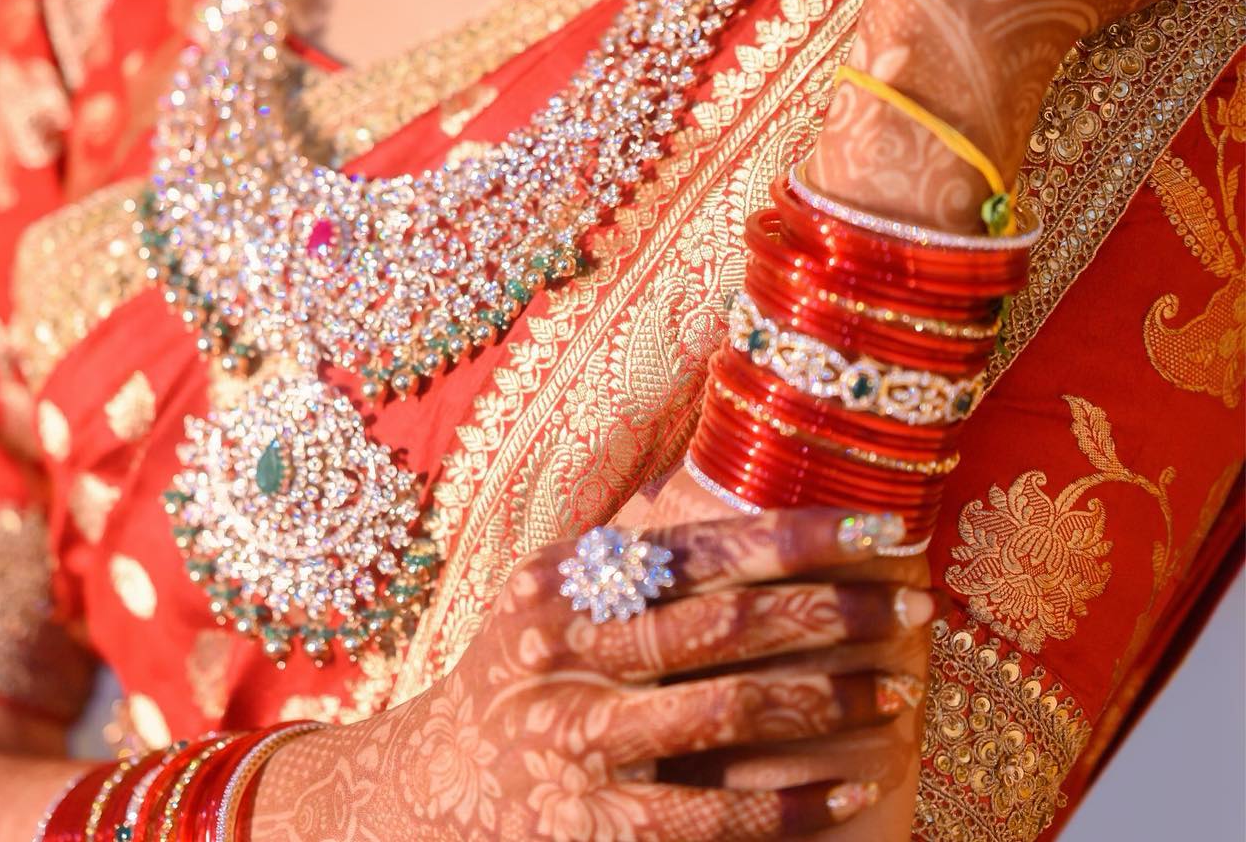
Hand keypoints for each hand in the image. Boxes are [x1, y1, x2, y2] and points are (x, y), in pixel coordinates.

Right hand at [254, 505, 933, 840]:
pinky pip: (716, 817)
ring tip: (894, 693)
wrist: (427, 788)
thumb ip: (633, 563)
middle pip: (726, 622)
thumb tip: (758, 528)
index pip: (702, 546)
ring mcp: (581, 740)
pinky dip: (790, 806)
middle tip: (912, 606)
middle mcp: (570, 648)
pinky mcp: (597, 826)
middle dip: (832, 612)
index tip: (878, 531)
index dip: (798, 538)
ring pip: (729, 713)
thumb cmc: (515, 674)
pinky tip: (848, 791)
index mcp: (568, 578)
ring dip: (824, 702)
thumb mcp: (550, 595)